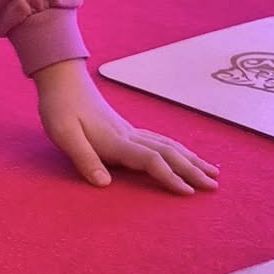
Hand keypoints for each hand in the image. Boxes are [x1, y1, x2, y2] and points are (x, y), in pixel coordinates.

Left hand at [34, 59, 219, 195]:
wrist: (62, 80)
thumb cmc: (59, 108)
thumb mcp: (63, 135)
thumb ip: (83, 158)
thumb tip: (104, 184)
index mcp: (115, 140)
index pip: (151, 160)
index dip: (170, 177)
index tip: (188, 192)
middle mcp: (129, 135)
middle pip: (169, 153)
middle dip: (193, 170)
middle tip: (215, 187)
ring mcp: (130, 131)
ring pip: (169, 146)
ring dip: (192, 159)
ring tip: (213, 171)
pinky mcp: (127, 129)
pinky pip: (161, 141)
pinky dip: (179, 151)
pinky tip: (186, 156)